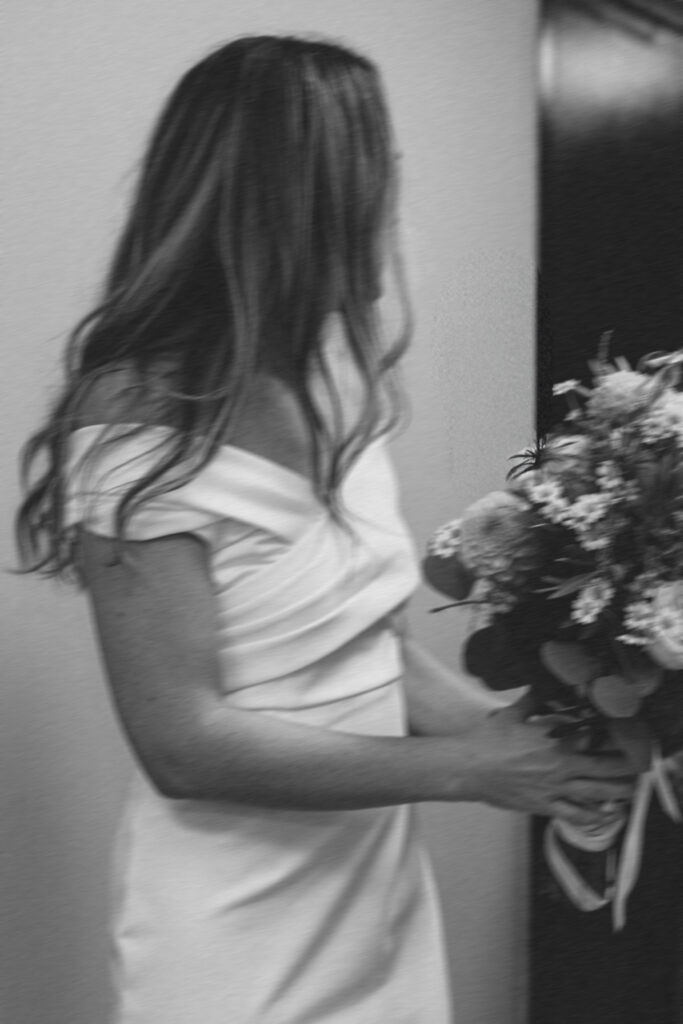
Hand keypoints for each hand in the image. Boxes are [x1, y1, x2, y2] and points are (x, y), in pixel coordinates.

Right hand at [465, 693, 635, 828]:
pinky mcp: (543, 806)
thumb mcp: (513, 713)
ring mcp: (553, 789)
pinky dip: (592, 816)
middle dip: (623, 768)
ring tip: (628, 791)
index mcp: (554, 742)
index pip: (592, 740)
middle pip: (602, 769)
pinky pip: (574, 815)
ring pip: (594, 794)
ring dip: (616, 793)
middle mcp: (559, 767)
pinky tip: (603, 816)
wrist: (469, 767)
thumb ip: (534, 700)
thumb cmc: (488, 740)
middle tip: (635, 765)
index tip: (620, 736)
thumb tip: (544, 683)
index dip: (609, 739)